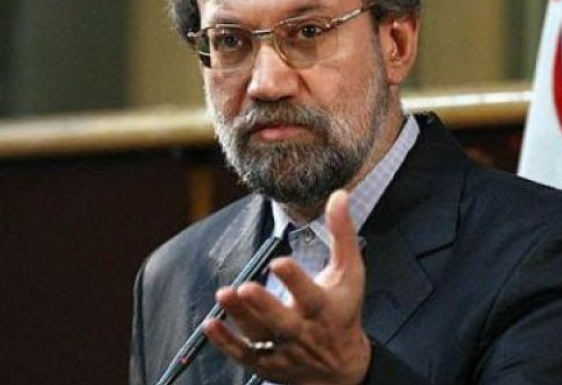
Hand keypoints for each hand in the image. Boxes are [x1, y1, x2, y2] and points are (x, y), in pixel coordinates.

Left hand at [203, 190, 371, 384]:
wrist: (342, 368)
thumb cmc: (344, 311)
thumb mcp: (350, 272)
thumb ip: (342, 233)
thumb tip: (339, 194)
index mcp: (324, 308)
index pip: (311, 295)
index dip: (295, 280)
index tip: (279, 261)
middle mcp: (303, 331)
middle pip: (281, 321)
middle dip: (263, 305)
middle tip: (245, 287)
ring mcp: (284, 350)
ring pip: (259, 336)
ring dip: (240, 317)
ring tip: (224, 293)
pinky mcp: (267, 363)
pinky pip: (244, 354)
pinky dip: (226, 342)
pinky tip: (210, 324)